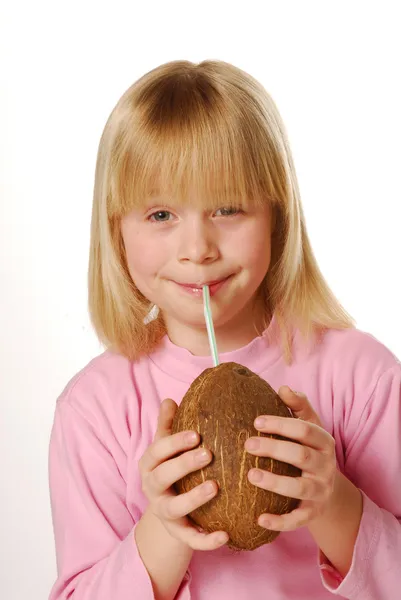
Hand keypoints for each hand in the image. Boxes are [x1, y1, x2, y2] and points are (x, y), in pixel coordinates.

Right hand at [139, 398, 228, 549]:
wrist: (168, 512)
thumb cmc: (172, 469)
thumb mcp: (166, 448)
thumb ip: (167, 425)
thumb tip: (169, 399)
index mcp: (150, 464)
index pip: (158, 451)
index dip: (175, 442)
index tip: (197, 433)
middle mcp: (152, 489)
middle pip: (162, 477)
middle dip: (183, 465)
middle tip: (208, 453)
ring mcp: (164, 512)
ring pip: (174, 508)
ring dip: (193, 498)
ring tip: (215, 488)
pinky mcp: (178, 533)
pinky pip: (191, 539)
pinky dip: (206, 540)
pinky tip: (225, 535)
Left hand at [245, 386, 336, 531]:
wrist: (328, 490)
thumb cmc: (309, 449)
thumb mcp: (310, 426)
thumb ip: (298, 405)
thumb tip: (283, 387)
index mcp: (324, 441)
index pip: (304, 430)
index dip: (281, 424)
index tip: (256, 421)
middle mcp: (325, 466)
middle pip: (301, 456)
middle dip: (274, 449)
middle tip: (247, 444)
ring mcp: (320, 490)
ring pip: (300, 488)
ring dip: (275, 483)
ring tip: (251, 475)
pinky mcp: (313, 513)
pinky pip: (298, 519)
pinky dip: (281, 521)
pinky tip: (260, 519)